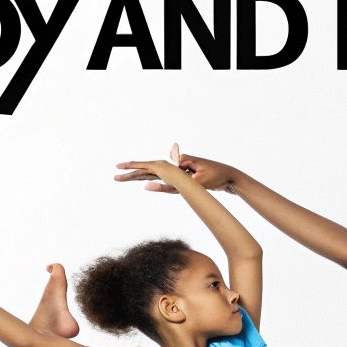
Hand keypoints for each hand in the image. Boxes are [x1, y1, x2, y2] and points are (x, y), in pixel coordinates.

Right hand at [115, 142, 239, 193]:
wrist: (231, 176)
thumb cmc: (217, 177)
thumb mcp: (198, 181)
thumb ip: (177, 183)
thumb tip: (162, 174)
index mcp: (178, 164)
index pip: (151, 165)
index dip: (134, 167)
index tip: (120, 167)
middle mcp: (177, 165)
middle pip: (149, 169)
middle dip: (132, 172)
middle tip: (115, 175)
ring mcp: (180, 171)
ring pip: (155, 174)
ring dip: (140, 176)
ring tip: (124, 178)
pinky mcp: (184, 178)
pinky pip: (164, 180)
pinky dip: (154, 181)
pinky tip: (145, 183)